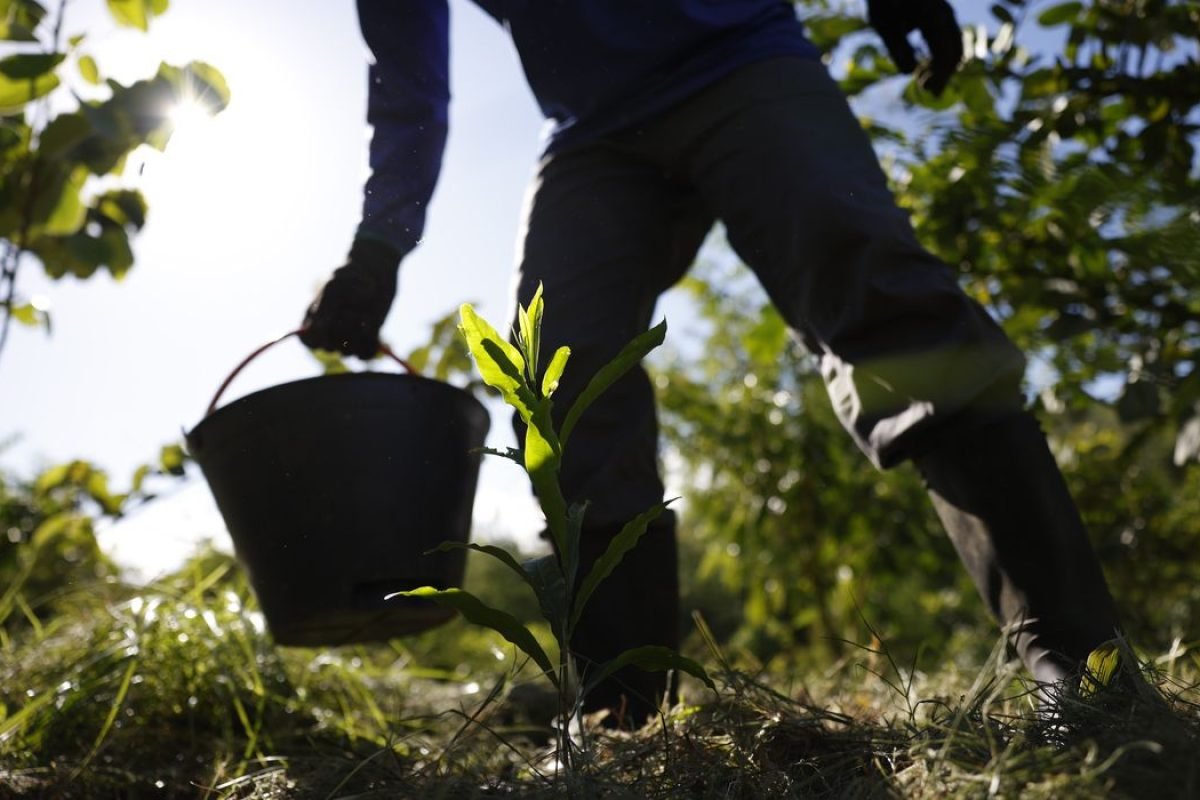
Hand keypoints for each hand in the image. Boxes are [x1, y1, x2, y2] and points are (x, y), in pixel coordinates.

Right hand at [300, 237, 400, 358]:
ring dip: (358, 336)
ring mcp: (350, 337)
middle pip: (329, 348)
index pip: (308, 341)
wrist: (377, 271)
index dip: (317, 336)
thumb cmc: (352, 274)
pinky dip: (370, 344)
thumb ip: (325, 305)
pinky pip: (365, 355)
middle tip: (353, 312)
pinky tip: (373, 325)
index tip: (328, 321)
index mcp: (316, 317)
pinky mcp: (368, 339)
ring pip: (348, 353)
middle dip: (341, 332)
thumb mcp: (335, 284)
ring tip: (365, 314)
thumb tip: (319, 327)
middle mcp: (331, 330)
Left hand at [867, 0, 963, 95]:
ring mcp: (945, 17)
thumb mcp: (884, 26)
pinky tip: (922, 69)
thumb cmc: (883, 2)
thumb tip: (908, 72)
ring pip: (954, 49)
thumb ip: (897, 48)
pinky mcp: (940, 20)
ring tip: (921, 82)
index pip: (945, 53)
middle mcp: (945, 16)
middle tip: (925, 90)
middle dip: (943, 75)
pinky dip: (939, 59)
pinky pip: (948, 43)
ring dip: (941, 69)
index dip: (940, 76)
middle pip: (954, 52)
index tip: (927, 91)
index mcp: (934, 17)